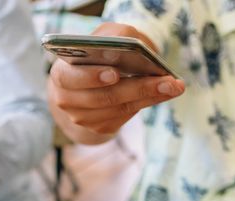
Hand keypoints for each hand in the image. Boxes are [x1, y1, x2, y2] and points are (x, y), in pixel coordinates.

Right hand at [48, 22, 184, 135]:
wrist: (89, 81)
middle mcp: (68, 101)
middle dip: (138, 88)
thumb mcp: (102, 38)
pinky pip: (126, 117)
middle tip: (166, 81)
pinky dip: (147, 103)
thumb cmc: (97, 55)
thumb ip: (113, 37)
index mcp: (61, 75)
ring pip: (119, 109)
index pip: (71, 78)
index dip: (92, 76)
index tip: (115, 73)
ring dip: (149, 97)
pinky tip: (164, 93)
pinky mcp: (100, 128)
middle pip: (103, 97)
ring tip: (173, 86)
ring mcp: (84, 118)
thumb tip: (132, 47)